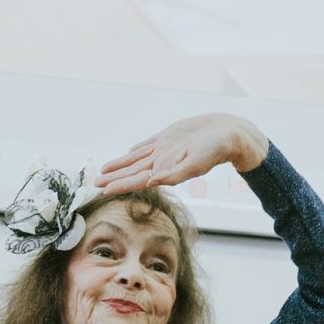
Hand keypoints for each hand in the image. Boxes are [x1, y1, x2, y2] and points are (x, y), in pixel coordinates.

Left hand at [95, 113, 268, 195]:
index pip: (137, 180)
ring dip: (119, 165)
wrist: (229, 133)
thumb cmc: (215, 150)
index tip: (103, 190)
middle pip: (132, 171)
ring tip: (103, 171)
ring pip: (136, 159)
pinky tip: (128, 153)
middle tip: (95, 184)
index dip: (119, 184)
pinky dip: (135, 150)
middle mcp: (162, 162)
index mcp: (166, 170)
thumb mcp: (195, 164)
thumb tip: (150, 182)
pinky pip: (148, 145)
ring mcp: (164, 149)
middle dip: (113, 178)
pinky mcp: (169, 137)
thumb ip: (173, 176)